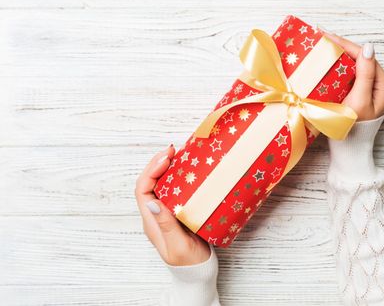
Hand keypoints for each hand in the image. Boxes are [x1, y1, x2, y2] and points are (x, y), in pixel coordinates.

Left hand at [135, 145, 210, 265]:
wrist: (198, 275)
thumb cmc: (189, 264)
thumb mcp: (178, 245)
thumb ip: (166, 224)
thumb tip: (152, 202)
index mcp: (152, 222)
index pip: (143, 190)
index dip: (152, 171)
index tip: (167, 157)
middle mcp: (156, 215)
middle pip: (149, 184)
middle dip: (157, 164)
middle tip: (173, 150)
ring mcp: (166, 214)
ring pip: (160, 186)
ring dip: (167, 169)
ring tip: (179, 155)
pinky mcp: (177, 214)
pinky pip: (173, 191)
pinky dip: (178, 178)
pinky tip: (188, 172)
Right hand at [322, 31, 383, 120]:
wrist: (349, 149)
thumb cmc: (354, 128)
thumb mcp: (360, 100)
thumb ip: (365, 74)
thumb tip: (368, 47)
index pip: (364, 56)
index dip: (345, 45)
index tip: (326, 36)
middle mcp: (381, 82)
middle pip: (359, 57)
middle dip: (340, 47)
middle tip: (320, 36)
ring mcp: (371, 86)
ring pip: (354, 63)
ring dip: (338, 54)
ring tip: (321, 44)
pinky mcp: (361, 91)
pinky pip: (350, 72)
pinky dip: (338, 65)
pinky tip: (327, 59)